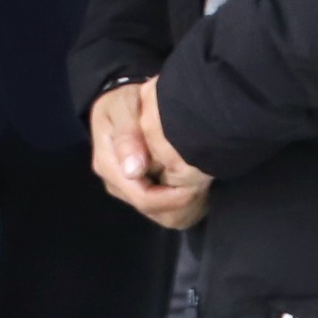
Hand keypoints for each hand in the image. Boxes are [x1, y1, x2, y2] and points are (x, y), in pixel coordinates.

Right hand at [89, 79, 211, 230]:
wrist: (123, 101)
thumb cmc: (124, 101)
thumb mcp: (124, 109)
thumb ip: (128, 135)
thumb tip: (133, 170)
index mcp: (110, 166)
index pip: (142, 198)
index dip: (172, 197)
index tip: (198, 183)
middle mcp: (117, 183)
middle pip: (154, 210)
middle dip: (183, 201)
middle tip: (207, 180)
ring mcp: (129, 189)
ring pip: (164, 215)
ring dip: (188, 204)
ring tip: (205, 181)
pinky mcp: (143, 190)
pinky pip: (169, 211)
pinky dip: (187, 202)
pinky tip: (198, 184)